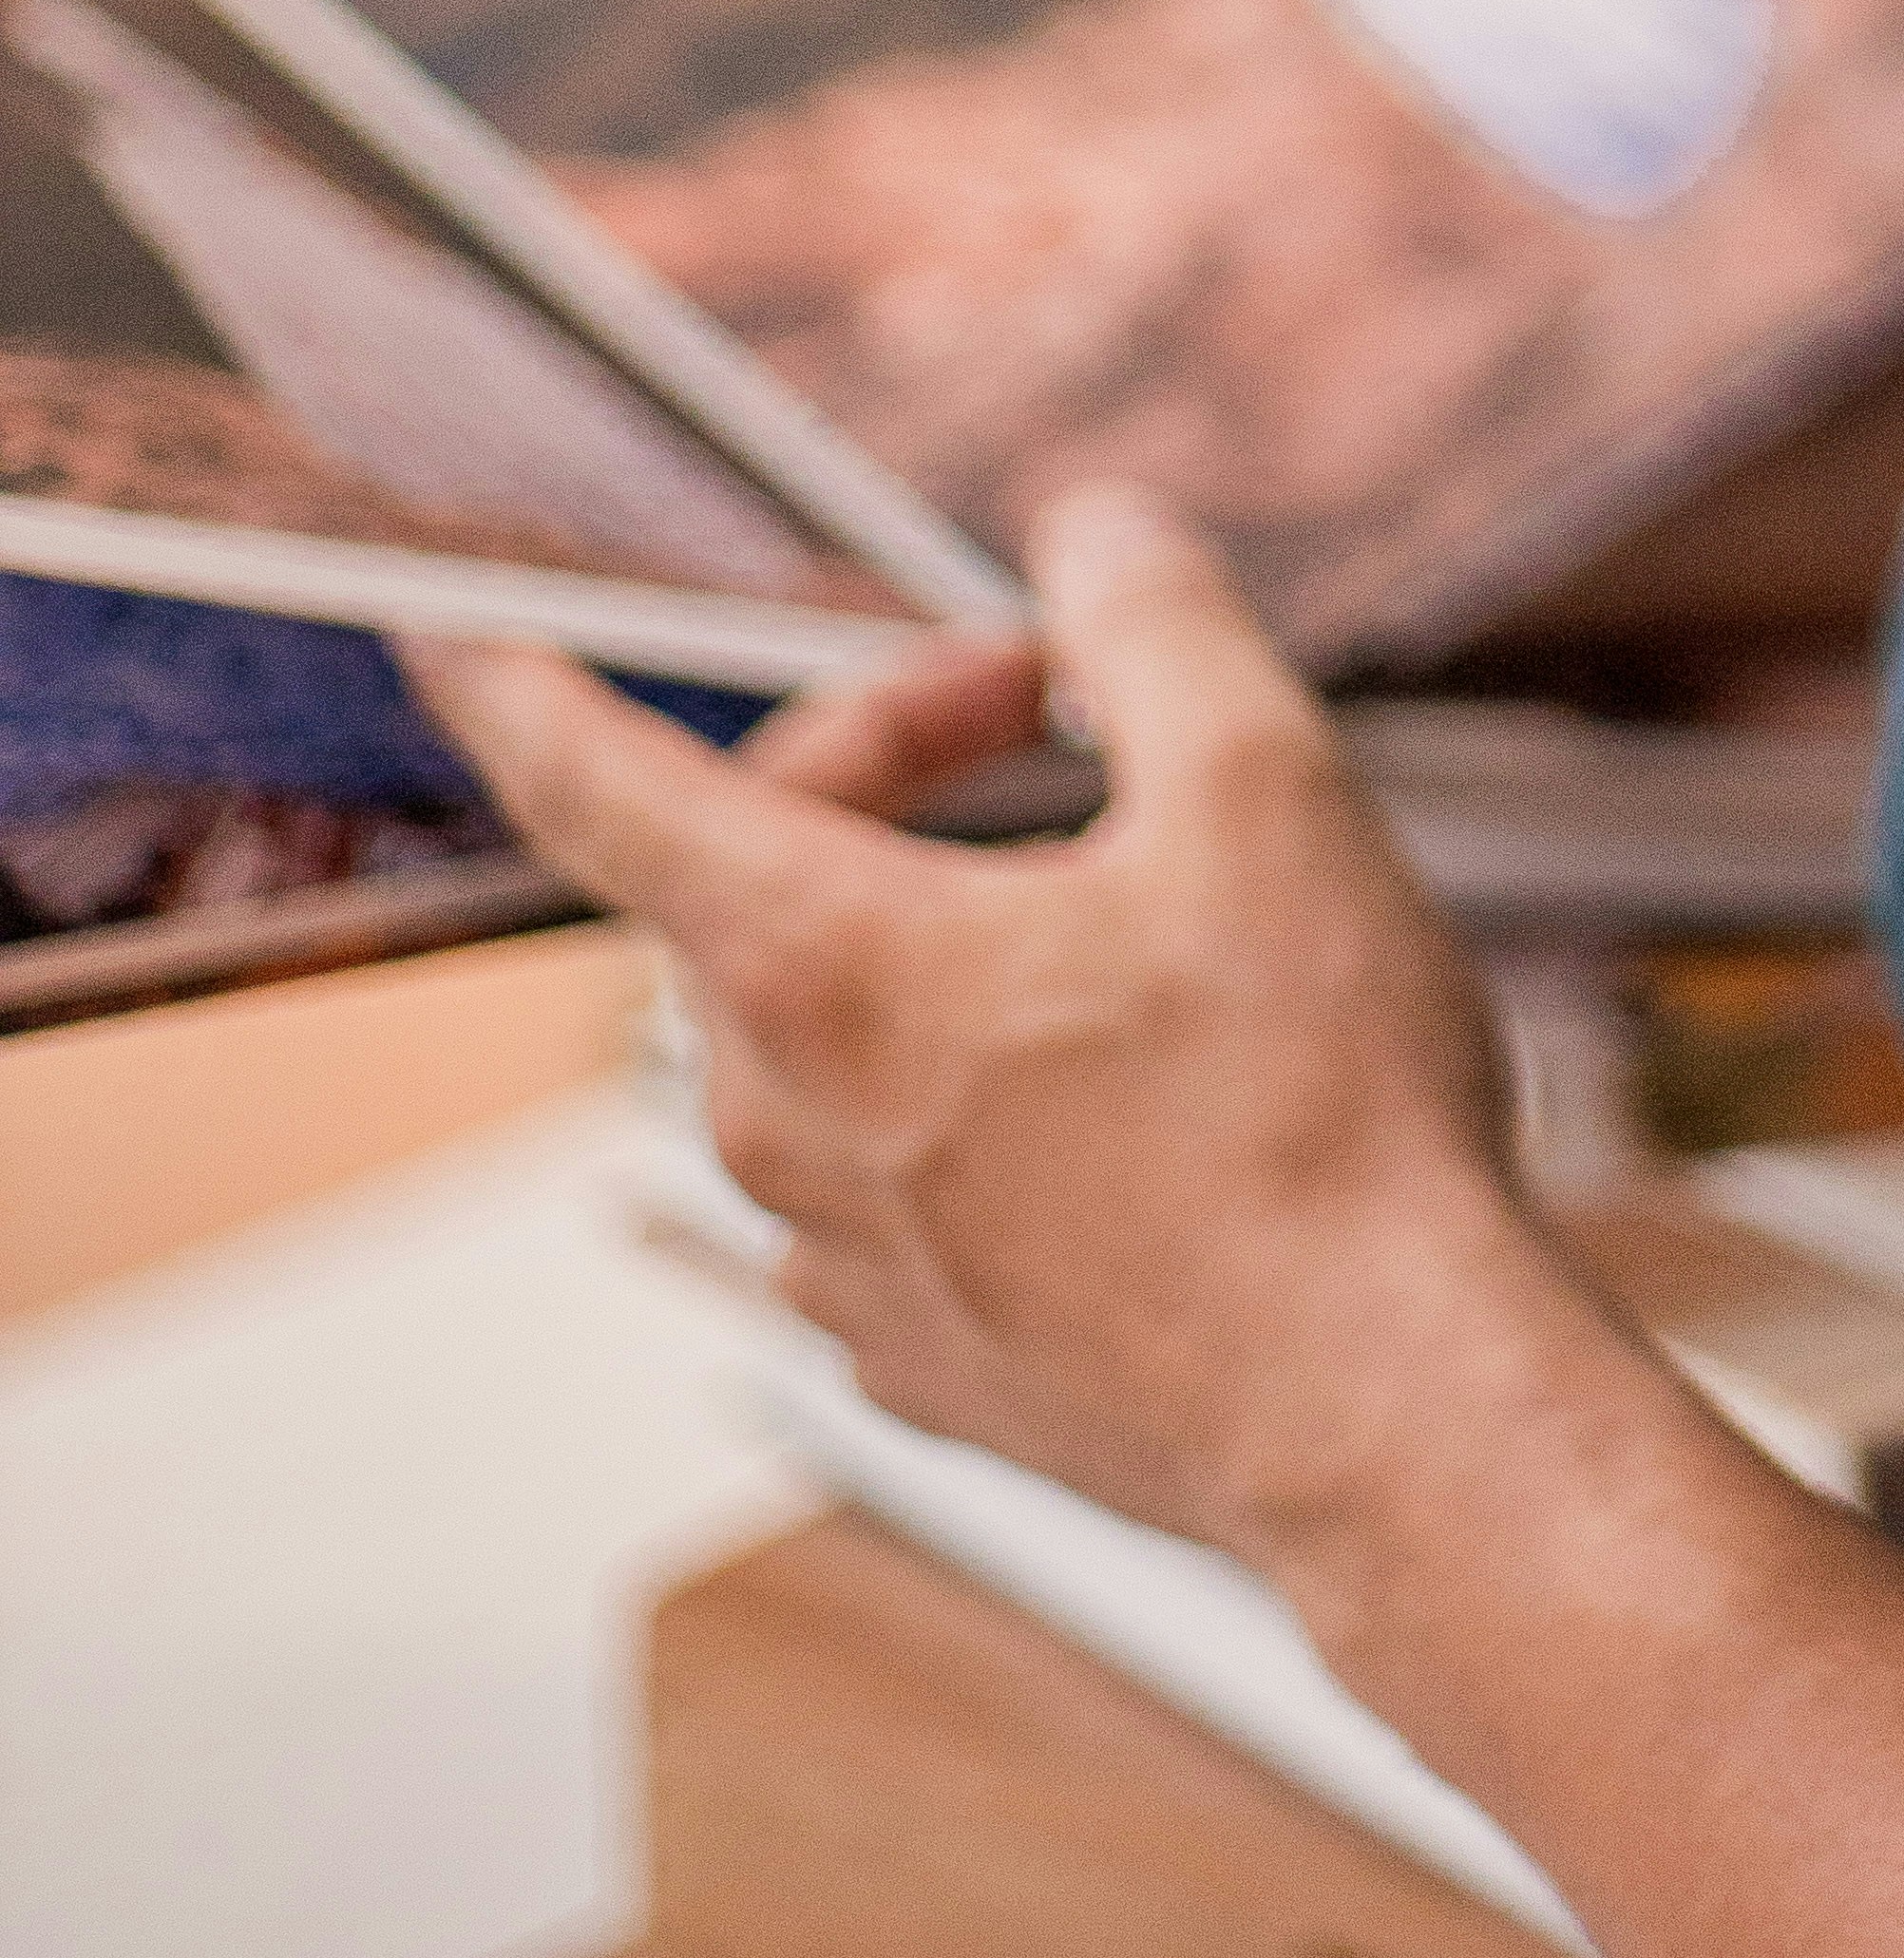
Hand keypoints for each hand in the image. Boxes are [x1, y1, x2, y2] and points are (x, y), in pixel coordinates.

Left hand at [404, 485, 1539, 1581]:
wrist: (1395, 1420)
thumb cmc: (1321, 1117)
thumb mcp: (1267, 789)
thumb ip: (1154, 626)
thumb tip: (1092, 537)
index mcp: (829, 963)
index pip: (600, 793)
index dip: (518, 694)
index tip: (453, 645)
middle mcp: (791, 1123)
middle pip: (748, 885)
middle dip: (885, 766)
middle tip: (1058, 714)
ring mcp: (843, 1264)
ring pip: (821, 1040)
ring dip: (928, 936)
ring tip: (1120, 912)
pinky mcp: (925, 1363)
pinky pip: (886, 1184)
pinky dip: (961, 1099)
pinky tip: (1118, 1092)